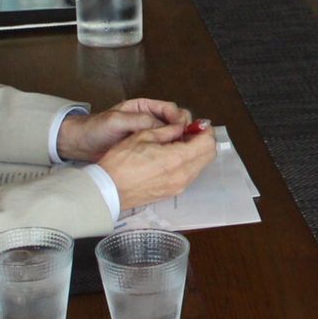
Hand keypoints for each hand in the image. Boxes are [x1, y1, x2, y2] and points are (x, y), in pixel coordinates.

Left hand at [57, 98, 188, 161]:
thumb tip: (166, 127)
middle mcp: (149, 119)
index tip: (181, 130)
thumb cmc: (95, 128)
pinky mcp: (144, 148)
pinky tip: (170, 160)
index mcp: (144, 107)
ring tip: (179, 153)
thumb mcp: (117, 121)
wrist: (80, 144)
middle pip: (175, 122)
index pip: (170, 109)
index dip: (179, 119)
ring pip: (171, 137)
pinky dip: (168, 153)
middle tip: (184, 144)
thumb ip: (141, 121)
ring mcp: (147, 134)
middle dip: (182, 131)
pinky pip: (161, 148)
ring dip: (177, 143)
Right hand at [96, 118, 217, 212]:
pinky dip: (187, 164)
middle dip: (203, 141)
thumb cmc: (121, 162)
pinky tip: (171, 158)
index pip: (207, 143)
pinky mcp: (172, 193)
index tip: (196, 125)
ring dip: (195, 153)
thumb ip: (167, 130)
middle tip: (189, 133)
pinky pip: (189, 175)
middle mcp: (183, 175)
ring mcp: (179, 186)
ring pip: (200, 166)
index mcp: (177, 158)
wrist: (108, 190)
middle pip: (209, 155)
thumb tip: (181, 127)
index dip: (204, 130)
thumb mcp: (143, 136)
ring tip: (178, 145)